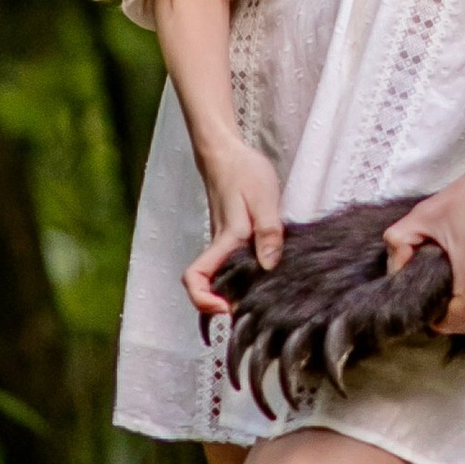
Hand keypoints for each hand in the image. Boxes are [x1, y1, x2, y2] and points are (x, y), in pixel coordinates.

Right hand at [185, 135, 286, 321]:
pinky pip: (231, 265)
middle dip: (224, 305)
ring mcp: (222, 243)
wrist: (227, 153)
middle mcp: (219, 246)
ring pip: (220, 277)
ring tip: (266, 296)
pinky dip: (243, 276)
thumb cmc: (244, 172)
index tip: (226, 308)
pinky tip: (267, 273)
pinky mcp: (230, 238)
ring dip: (235, 291)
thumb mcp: (265, 200)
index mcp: (224, 240)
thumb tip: (269, 266)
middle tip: (257, 310)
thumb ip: (268, 233)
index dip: (203, 300)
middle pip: (207, 286)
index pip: (195, 278)